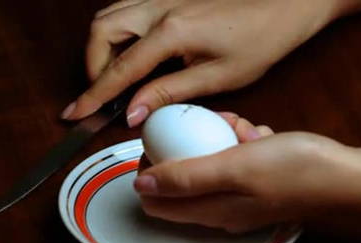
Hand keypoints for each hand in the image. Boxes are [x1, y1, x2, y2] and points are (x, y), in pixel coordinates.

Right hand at [61, 0, 352, 124]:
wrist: (285, 4)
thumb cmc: (260, 40)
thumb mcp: (217, 76)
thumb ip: (170, 92)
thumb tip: (133, 112)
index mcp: (171, 33)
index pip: (119, 70)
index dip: (94, 95)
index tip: (74, 113)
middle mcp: (158, 8)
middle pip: (100, 31)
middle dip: (92, 65)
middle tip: (103, 94)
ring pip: (110, 15)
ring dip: (102, 46)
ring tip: (114, 75)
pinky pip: (127, 7)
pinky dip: (117, 30)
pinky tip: (131, 50)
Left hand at [134, 118, 360, 234]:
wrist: (344, 175)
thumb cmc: (294, 170)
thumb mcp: (234, 167)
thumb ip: (185, 177)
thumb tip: (142, 184)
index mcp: (208, 210)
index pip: (154, 201)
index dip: (149, 169)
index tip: (161, 141)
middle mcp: (219, 208)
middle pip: (182, 176)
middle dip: (189, 146)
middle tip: (212, 128)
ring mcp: (238, 195)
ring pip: (208, 160)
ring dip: (217, 138)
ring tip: (242, 128)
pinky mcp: (254, 181)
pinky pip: (232, 157)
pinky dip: (239, 141)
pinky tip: (257, 134)